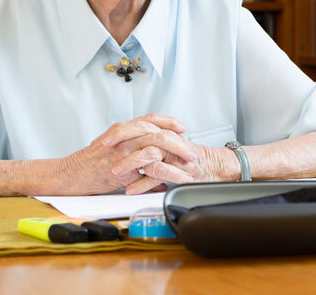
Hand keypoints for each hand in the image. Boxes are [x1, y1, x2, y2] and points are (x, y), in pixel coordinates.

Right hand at [61, 114, 192, 194]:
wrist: (72, 173)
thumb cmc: (91, 162)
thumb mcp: (113, 149)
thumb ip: (132, 150)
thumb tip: (153, 162)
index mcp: (123, 129)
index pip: (150, 119)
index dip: (168, 122)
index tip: (182, 128)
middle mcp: (124, 135)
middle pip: (157, 130)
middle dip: (178, 140)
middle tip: (190, 150)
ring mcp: (123, 150)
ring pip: (155, 144)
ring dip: (175, 153)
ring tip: (187, 163)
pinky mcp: (122, 166)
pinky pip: (147, 165)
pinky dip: (163, 170)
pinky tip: (173, 176)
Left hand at [107, 130, 235, 194]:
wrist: (212, 167)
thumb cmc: (186, 159)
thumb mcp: (166, 148)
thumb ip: (149, 144)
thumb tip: (125, 147)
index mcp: (162, 133)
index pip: (139, 125)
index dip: (120, 130)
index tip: (103, 138)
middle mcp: (167, 141)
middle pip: (143, 132)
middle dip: (122, 139)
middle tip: (105, 147)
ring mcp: (172, 155)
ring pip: (150, 154)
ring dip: (131, 163)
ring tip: (116, 173)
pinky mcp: (178, 170)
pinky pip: (159, 175)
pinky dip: (144, 183)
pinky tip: (131, 190)